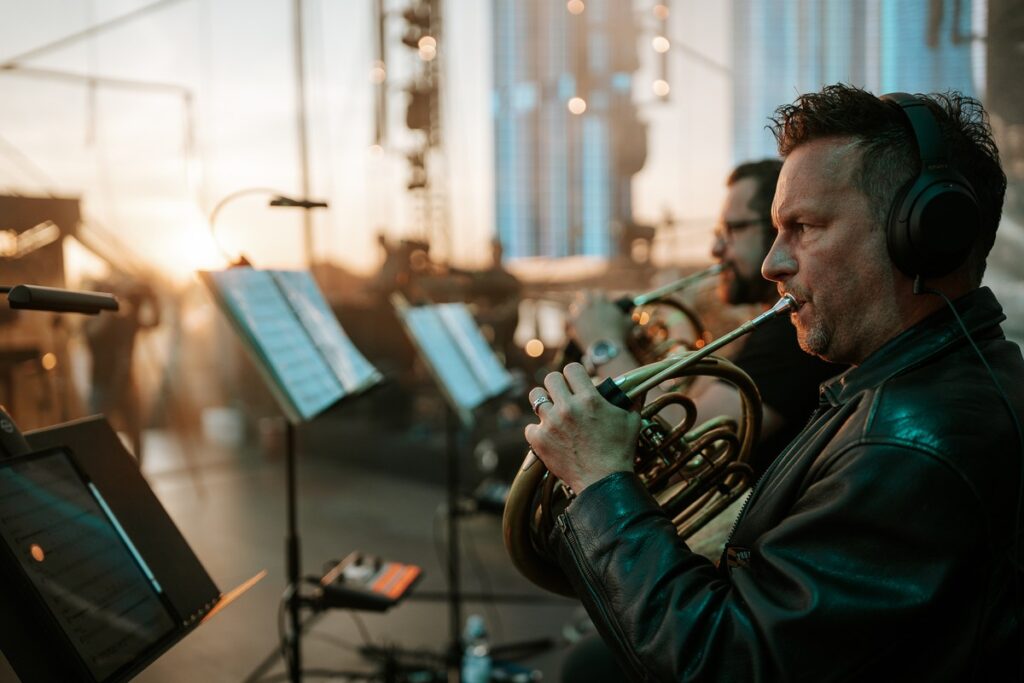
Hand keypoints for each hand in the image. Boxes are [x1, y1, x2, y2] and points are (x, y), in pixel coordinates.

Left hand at [525, 363, 640, 493]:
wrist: (604, 482)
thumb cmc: (620, 452)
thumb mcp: (632, 422)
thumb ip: (632, 400)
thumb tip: (638, 389)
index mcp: (589, 399)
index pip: (571, 369)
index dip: (574, 374)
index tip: (576, 382)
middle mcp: (568, 408)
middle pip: (550, 378)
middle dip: (557, 385)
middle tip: (563, 395)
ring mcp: (551, 424)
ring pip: (535, 397)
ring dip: (543, 402)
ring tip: (551, 411)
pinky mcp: (539, 440)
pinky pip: (529, 427)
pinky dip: (538, 431)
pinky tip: (549, 436)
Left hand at [568, 291, 631, 347]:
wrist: (607, 346)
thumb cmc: (620, 336)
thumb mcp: (629, 325)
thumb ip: (631, 318)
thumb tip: (635, 316)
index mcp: (604, 302)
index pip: (599, 294)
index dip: (598, 298)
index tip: (597, 303)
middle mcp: (591, 303)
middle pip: (584, 294)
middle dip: (584, 299)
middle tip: (585, 306)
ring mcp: (581, 311)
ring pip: (575, 306)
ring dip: (577, 311)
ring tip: (578, 317)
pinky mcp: (574, 321)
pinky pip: (567, 318)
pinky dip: (568, 322)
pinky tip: (570, 326)